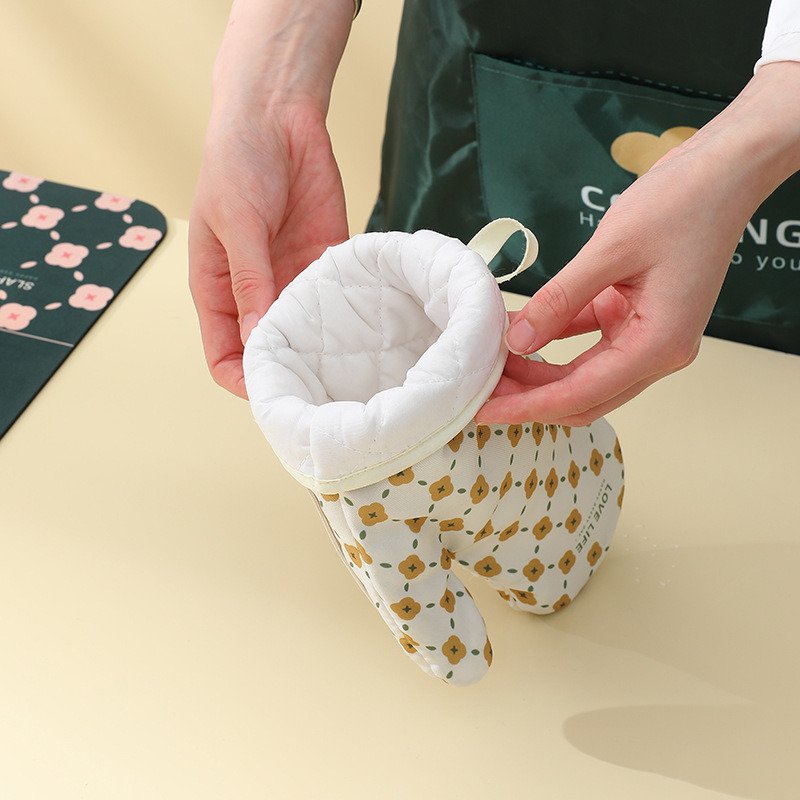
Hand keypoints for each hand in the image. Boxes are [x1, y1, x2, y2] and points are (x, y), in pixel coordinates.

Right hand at [189, 102, 346, 397]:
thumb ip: (250, 281)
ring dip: (322, 348)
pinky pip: (335, 300)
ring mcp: (291, 280)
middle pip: (269, 351)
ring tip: (347, 365)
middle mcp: (256, 293)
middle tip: (321, 390)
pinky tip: (362, 326)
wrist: (278, 116)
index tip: (271, 393)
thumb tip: (257, 337)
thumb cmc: (237, 164)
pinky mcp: (324, 263)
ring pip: (306, 332)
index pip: (223, 354)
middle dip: (289, 372)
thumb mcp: (236, 224)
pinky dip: (346, 315)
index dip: (242, 378)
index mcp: (219, 290)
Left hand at [476, 61, 799, 425]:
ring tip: (493, 366)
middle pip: (582, 397)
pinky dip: (553, 344)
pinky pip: (588, 345)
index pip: (581, 394)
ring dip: (539, 375)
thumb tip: (516, 341)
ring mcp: (648, 337)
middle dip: (529, 398)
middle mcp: (658, 353)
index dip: (528, 405)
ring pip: (583, 376)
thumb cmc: (680, 204)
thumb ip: (560, 300)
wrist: (722, 174)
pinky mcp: (636, 318)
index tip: (484, 409)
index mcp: (658, 345)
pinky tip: (517, 336)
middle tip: (479, 392)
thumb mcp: (610, 251)